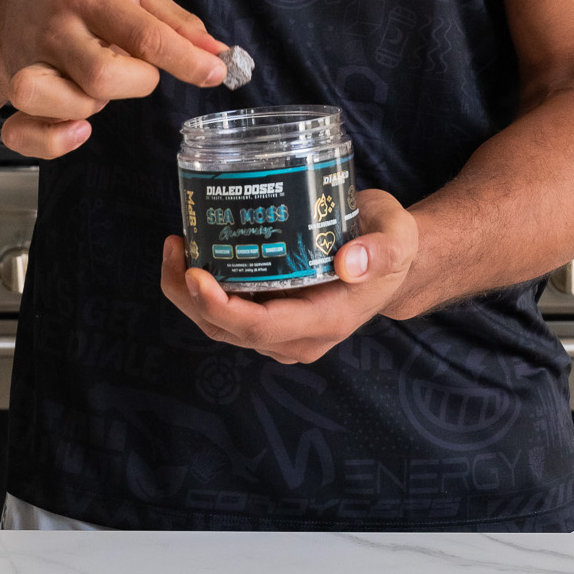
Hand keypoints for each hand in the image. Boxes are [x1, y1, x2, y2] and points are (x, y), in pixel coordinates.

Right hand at [0, 0, 228, 157]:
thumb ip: (177, 22)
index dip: (185, 60)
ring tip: (94, 88)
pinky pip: (21, 133)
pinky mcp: (13, 96)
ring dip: (89, 106)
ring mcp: (28, 64)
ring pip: (56, 100)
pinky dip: (51, 141)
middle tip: (136, 71)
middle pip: (101, 75)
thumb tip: (217, 53)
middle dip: (135, 83)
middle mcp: (55, 29)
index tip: (214, 72)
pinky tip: (77, 129)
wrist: (11, 7)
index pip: (143, 34)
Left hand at [160, 188, 419, 362]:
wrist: (391, 257)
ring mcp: (284, 332)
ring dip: (190, 295)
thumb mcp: (398, 237)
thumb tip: (349, 263)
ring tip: (177, 247)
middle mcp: (301, 336)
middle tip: (176, 249)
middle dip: (192, 298)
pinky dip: (203, 291)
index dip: (222, 308)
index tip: (195, 275)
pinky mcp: (273, 317)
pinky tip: (194, 253)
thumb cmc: (391, 242)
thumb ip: (382, 250)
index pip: (262, 328)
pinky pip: (229, 314)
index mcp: (327, 320)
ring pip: (223, 327)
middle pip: (231, 331)